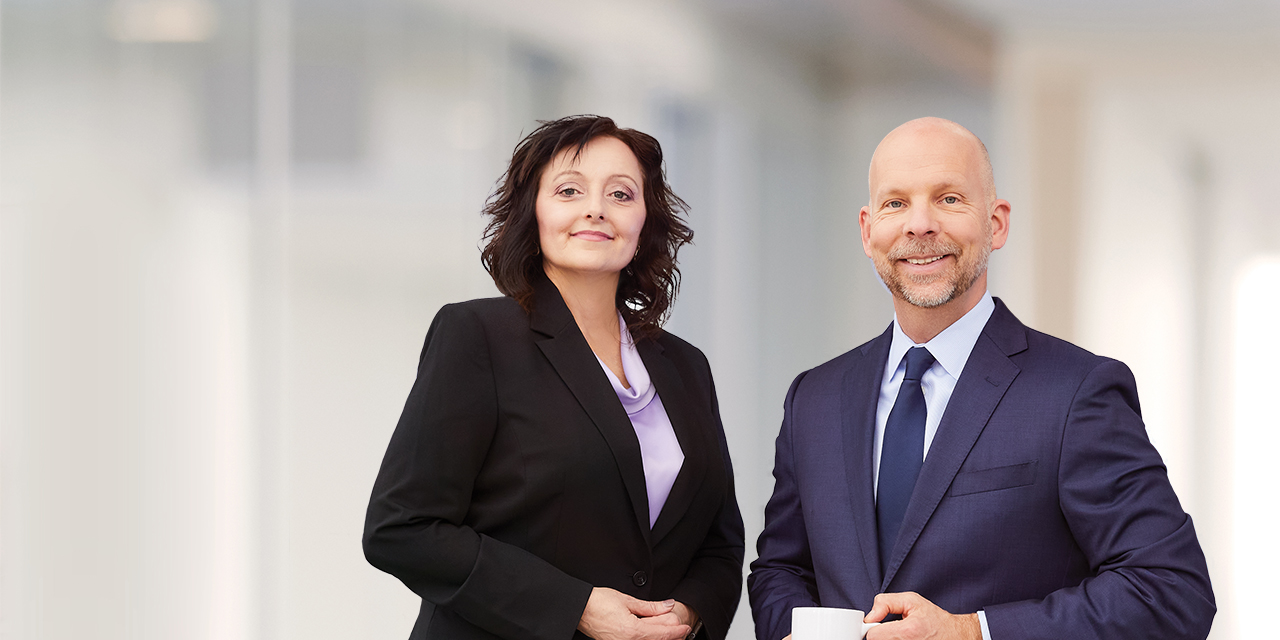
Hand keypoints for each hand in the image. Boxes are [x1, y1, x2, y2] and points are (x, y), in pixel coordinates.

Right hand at [577, 587, 691, 639]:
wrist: (579, 608)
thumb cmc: (598, 602)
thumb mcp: (627, 600)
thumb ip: (651, 607)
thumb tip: (668, 606)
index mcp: (631, 631)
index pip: (661, 633)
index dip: (676, 631)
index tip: (686, 628)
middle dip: (671, 636)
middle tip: (681, 629)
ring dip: (659, 638)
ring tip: (668, 631)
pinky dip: (649, 639)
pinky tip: (652, 634)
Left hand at [864, 592, 980, 639]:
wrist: (954, 635)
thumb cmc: (933, 618)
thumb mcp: (911, 600)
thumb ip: (886, 603)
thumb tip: (870, 616)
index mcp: (908, 632)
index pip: (873, 636)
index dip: (872, 628)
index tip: (878, 624)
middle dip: (881, 635)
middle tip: (892, 630)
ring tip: (900, 635)